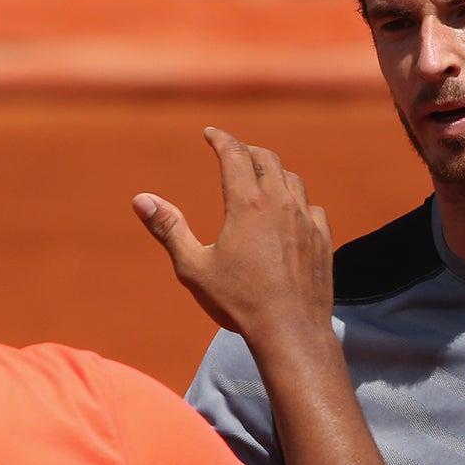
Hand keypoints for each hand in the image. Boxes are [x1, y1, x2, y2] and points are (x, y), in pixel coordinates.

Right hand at [133, 128, 333, 345]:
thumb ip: (169, 229)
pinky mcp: (323, 241)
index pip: (234, 154)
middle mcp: (281, 204)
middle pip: (266, 159)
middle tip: (234, 152)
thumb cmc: (238, 303)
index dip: (220, 139)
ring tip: (261, 178)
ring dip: (274, 172)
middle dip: (247, 150)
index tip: (210, 133)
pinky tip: (292, 212)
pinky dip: (298, 201)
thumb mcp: (193, 267)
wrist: (290, 332)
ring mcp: (306, 221)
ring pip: (292, 179)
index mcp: (247, 204)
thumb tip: (141, 199)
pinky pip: (312, 208)